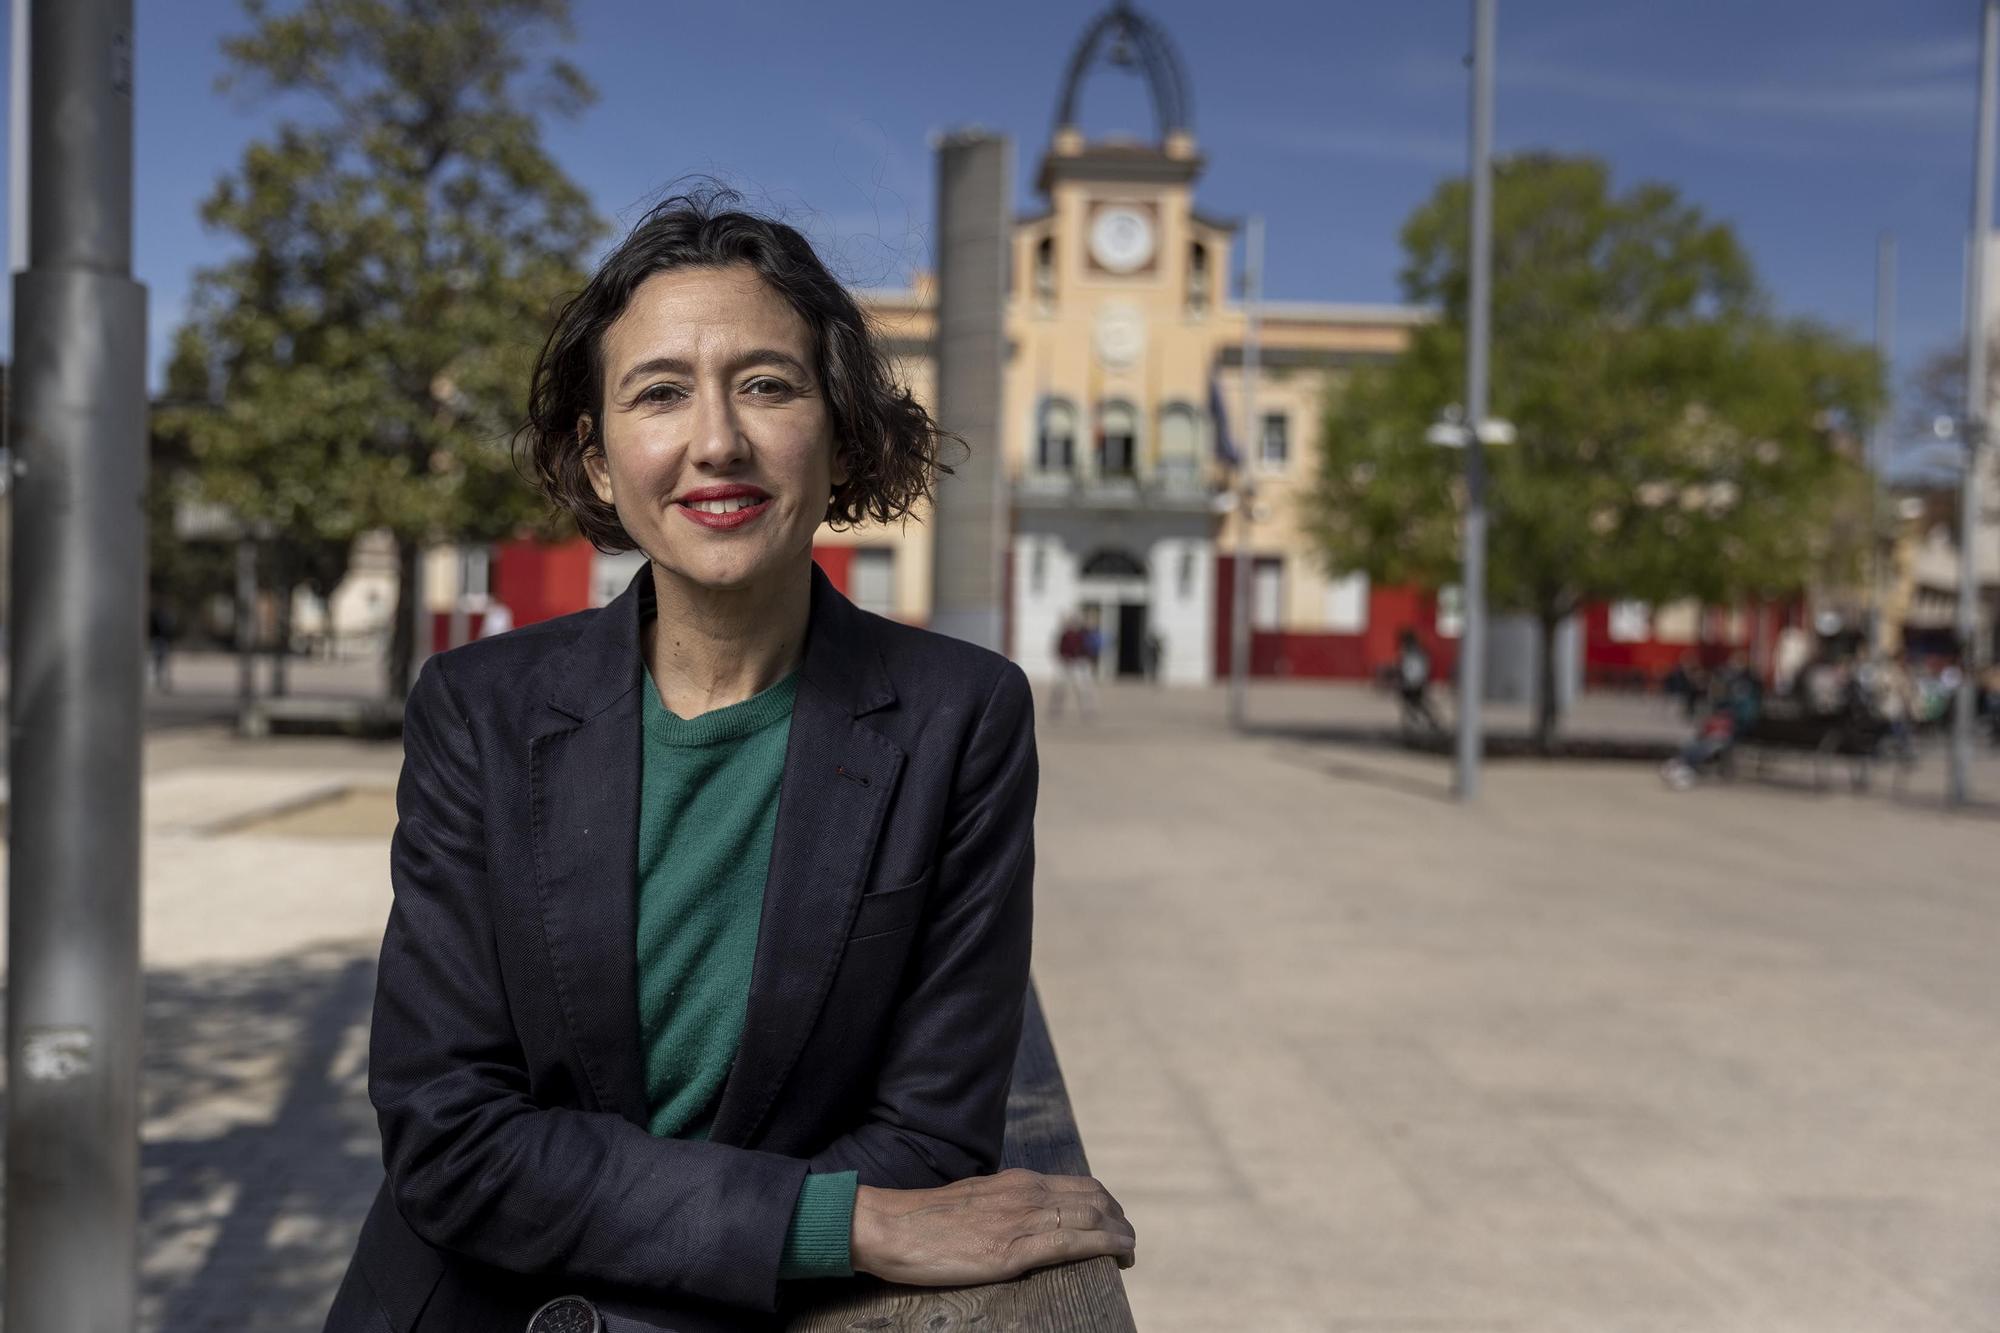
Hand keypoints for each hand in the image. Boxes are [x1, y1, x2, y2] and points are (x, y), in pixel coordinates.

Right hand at [849, 1167, 1135, 1285]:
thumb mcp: (976, 1201)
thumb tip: (1026, 1222)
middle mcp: (1028, 1193)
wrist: (892, 1227)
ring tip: (1130, 1253)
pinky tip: (1120, 1257)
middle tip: (1129, 1242)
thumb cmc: (927, 1221)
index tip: (1116, 1223)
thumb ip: (1005, 1207)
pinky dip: (1107, 1247)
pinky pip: (1074, 1243)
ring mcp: (1022, 1220)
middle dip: (1120, 1220)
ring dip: (1122, 1236)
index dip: (1107, 1205)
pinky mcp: (1014, 1250)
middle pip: (1096, 1199)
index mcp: (1018, 1181)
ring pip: (1093, 1218)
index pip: (1080, 1185)